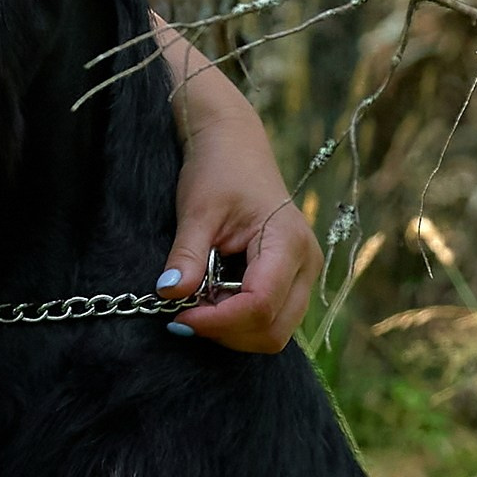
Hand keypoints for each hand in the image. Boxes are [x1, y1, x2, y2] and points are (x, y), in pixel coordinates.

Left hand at [150, 16, 319, 353]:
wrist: (235, 145)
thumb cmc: (218, 169)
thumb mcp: (196, 210)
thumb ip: (186, 255)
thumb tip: (170, 295)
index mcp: (288, 242)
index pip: (261, 304)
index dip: (219, 321)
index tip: (179, 316)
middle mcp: (306, 264)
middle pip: (273, 330)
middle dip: (226, 331)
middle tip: (184, 312)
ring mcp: (303, 274)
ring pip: (275, 331)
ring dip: (232, 328)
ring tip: (198, 300)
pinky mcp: (292, 279)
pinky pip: (271, 317)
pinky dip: (239, 319)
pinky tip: (212, 297)